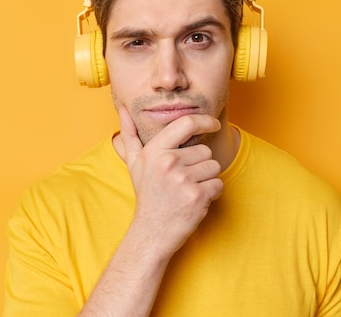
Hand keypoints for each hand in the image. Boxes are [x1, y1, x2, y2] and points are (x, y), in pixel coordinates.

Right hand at [118, 106, 223, 256]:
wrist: (152, 232)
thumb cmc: (147, 195)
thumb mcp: (134, 163)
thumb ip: (130, 135)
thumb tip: (123, 109)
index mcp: (155, 151)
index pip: (186, 124)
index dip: (205, 121)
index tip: (214, 124)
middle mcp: (168, 162)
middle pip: (205, 151)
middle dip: (200, 165)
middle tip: (183, 181)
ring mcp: (183, 179)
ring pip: (214, 167)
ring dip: (207, 179)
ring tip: (188, 190)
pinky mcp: (197, 196)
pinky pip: (218, 184)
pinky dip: (212, 193)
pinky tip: (196, 200)